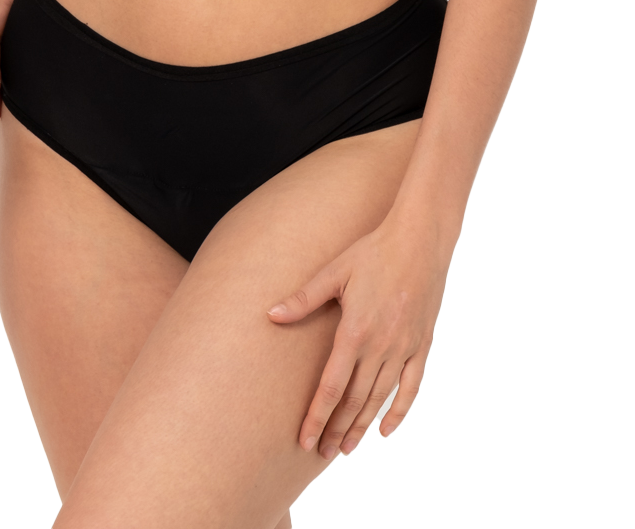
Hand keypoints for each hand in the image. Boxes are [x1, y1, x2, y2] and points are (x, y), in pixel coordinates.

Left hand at [267, 214, 450, 458]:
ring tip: (347, 448)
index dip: (317, 416)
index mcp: (355, 331)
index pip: (332, 386)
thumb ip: (303, 298)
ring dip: (362, 426)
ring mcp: (404, 348)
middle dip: (336, 429)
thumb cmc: (374, 251)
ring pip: (381, 398)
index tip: (305, 440)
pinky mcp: (422, 345)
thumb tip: (271, 315)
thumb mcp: (334, 271)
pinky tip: (385, 429)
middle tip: (322, 453)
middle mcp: (381, 346)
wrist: (420, 240)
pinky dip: (399, 411)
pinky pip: (411, 387)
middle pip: (355, 400)